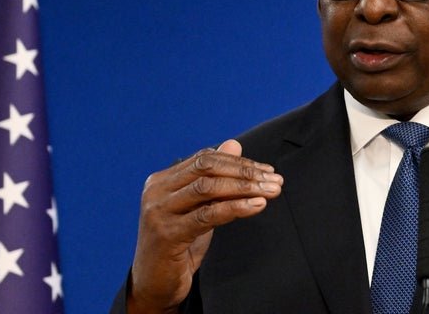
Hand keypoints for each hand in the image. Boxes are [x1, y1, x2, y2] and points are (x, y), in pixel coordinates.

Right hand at [126, 139, 282, 312]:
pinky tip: (256, 206)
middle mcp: (157, 191)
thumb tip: (234, 143)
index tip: (267, 170)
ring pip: (208, 187)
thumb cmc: (177, 244)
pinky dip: (236, 207)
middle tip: (274, 179)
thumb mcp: (197, 208)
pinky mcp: (167, 234)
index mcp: (162, 180)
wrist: (154, 284)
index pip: (205, 159)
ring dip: (245, 188)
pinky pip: (207, 214)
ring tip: (271, 192)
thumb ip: (213, 178)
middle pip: (206, 168)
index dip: (238, 162)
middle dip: (245, 171)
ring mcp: (159, 212)